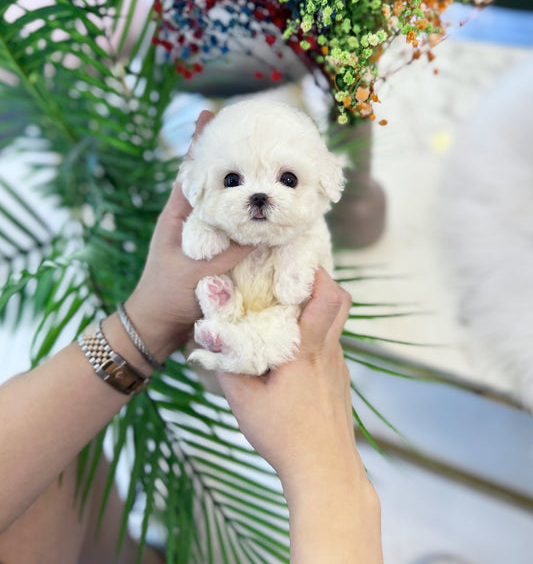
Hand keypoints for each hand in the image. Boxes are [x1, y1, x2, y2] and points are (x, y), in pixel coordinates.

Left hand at [124, 111, 252, 361]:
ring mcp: (208, 235)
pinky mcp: (219, 253)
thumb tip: (267, 227)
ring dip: (248, 186)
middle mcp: (194, 218)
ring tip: (271, 165)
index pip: (191, 168)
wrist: (158, 328)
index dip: (201, 141)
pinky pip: (240, 229)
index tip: (210, 113)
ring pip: (231, 202)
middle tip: (254, 131)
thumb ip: (231, 249)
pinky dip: (253, 218)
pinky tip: (272, 213)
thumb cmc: (167, 296)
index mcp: (180, 213)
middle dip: (232, 156)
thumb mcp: (198, 270)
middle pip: (215, 179)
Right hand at [217, 268, 382, 561]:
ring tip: (286, 311)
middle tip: (292, 277)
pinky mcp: (340, 382)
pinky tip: (293, 352)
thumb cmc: (284, 436)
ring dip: (317, 309)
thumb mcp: (243, 401)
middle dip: (321, 280)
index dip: (315, 271)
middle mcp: (329, 352)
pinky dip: (317, 335)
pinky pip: (331, 346)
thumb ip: (226, 366)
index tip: (294, 259)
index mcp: (307, 349)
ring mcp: (339, 367)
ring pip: (336, 323)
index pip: (327, 296)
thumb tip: (210, 340)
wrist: (325, 472)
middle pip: (341, 300)